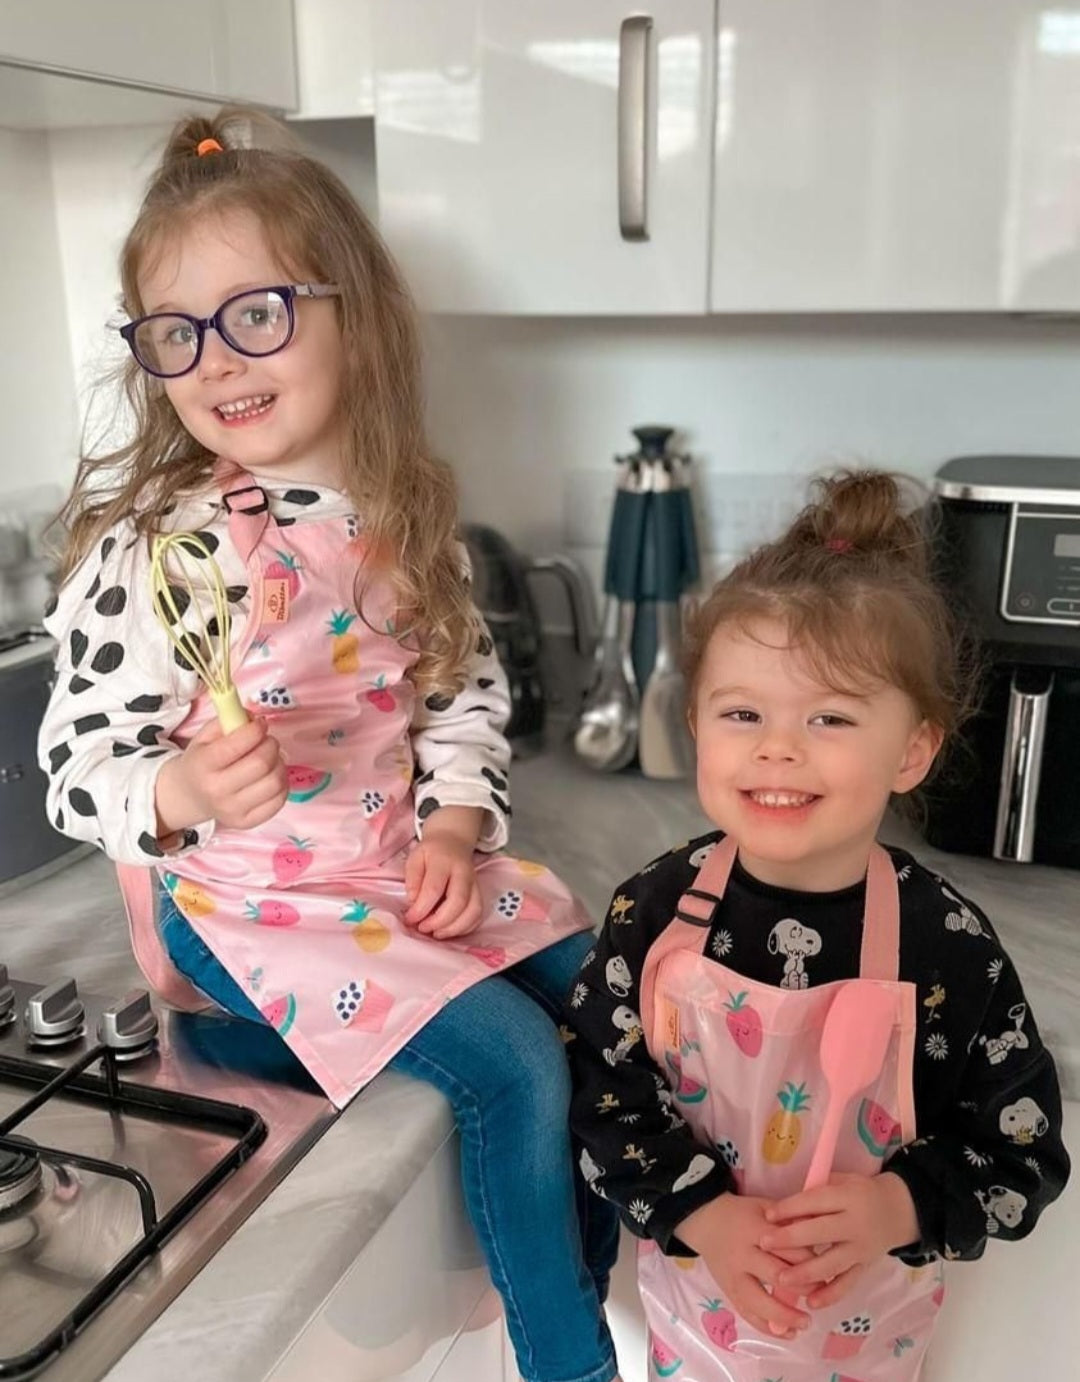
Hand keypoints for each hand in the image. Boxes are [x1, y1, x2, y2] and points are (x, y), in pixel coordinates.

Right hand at [155, 716, 287, 835]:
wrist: (191, 796)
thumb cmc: (202, 761)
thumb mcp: (205, 737)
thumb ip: (228, 721)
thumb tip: (255, 718)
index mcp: (203, 765)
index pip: (237, 745)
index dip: (256, 730)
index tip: (260, 724)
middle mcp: (216, 791)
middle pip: (261, 763)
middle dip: (271, 745)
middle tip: (267, 742)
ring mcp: (232, 810)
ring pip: (275, 782)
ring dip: (279, 764)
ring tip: (270, 759)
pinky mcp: (247, 822)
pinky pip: (280, 800)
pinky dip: (282, 783)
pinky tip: (271, 776)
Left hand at [404, 806, 483, 938]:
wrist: (453, 841)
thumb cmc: (431, 853)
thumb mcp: (415, 858)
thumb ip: (412, 879)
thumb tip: (413, 903)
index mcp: (444, 862)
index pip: (434, 888)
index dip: (421, 908)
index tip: (410, 919)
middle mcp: (464, 873)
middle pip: (458, 902)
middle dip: (439, 921)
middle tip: (423, 928)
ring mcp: (475, 884)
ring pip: (473, 911)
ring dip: (454, 928)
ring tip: (436, 933)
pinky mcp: (480, 893)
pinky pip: (478, 915)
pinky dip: (465, 928)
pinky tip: (449, 930)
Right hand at [676, 1194, 810, 1339]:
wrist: (706, 1221)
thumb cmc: (743, 1213)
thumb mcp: (766, 1207)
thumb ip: (791, 1223)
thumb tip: (821, 1242)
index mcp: (755, 1230)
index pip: (787, 1248)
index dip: (810, 1261)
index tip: (828, 1269)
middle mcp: (742, 1255)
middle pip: (774, 1275)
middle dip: (802, 1288)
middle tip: (821, 1293)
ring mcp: (733, 1276)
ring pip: (758, 1302)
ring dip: (785, 1316)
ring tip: (806, 1323)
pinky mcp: (728, 1291)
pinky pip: (747, 1314)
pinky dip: (767, 1328)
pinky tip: (789, 1334)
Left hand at [760, 1171, 919, 1309]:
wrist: (896, 1212)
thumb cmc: (858, 1192)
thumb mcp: (840, 1182)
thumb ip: (816, 1195)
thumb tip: (785, 1211)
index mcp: (847, 1197)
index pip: (815, 1202)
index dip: (790, 1208)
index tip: (767, 1215)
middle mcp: (855, 1225)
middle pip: (820, 1233)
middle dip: (791, 1239)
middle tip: (764, 1243)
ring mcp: (861, 1249)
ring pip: (832, 1263)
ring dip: (805, 1273)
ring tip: (781, 1280)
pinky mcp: (865, 1268)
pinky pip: (847, 1283)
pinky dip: (830, 1294)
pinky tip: (811, 1302)